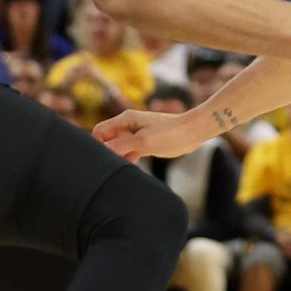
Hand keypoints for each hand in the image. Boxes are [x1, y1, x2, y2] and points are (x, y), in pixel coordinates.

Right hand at [94, 106, 209, 160]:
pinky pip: (129, 151)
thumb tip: (102, 151)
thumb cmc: (171, 133)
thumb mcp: (143, 141)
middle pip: (107, 139)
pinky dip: (128, 160)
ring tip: (119, 171)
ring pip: (118, 147)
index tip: (99, 161)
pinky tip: (130, 170)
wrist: (193, 132)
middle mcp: (128, 125)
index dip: (96, 144)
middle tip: (109, 169)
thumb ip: (121, 145)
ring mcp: (136, 134)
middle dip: (106, 152)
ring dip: (118, 158)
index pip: (100, 131)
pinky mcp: (144, 143)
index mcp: (125, 119)